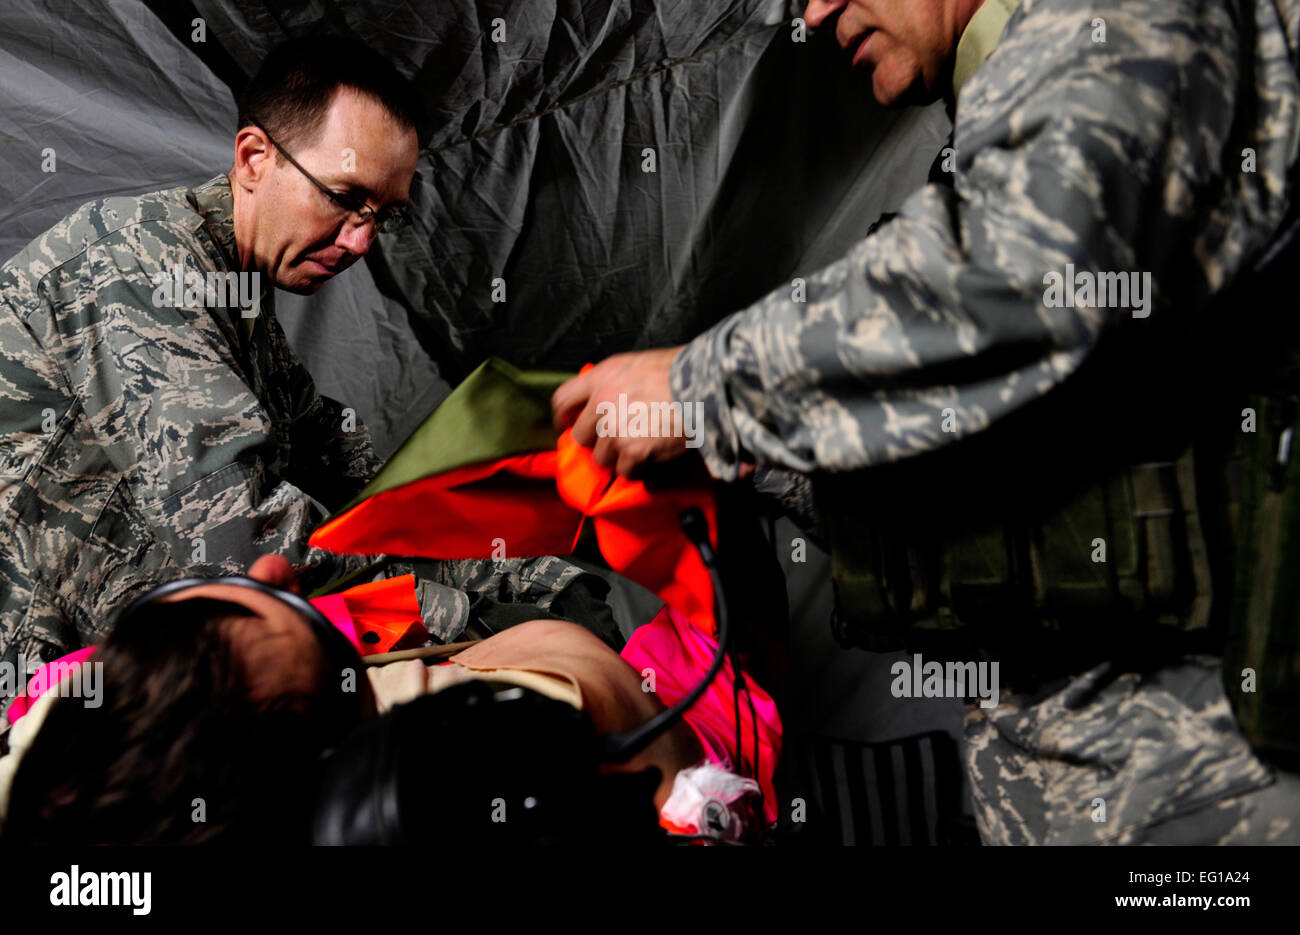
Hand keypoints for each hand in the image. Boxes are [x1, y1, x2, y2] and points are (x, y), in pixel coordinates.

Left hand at [551, 347, 690, 477]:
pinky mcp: (632, 451)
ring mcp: (615, 429)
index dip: (563, 417)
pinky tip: (653, 457)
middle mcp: (602, 403)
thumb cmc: (680, 371)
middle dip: (596, 442)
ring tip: (642, 447)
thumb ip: (614, 381)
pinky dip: (638, 469)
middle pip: (581, 436)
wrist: (706, 387)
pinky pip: (625, 471)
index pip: (563, 399)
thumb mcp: (637, 364)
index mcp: (601, 377)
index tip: (567, 426)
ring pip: (602, 457)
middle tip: (615, 443)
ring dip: (619, 457)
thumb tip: (604, 399)